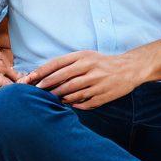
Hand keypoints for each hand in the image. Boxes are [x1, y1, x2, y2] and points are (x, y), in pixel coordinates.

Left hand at [23, 49, 148, 108]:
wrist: (129, 69)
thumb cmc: (102, 62)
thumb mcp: (86, 56)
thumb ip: (68, 63)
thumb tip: (45, 74)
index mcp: (84, 57)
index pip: (58, 63)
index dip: (43, 72)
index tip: (31, 78)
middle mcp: (90, 68)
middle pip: (63, 78)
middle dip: (48, 85)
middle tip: (37, 91)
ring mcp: (97, 82)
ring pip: (72, 92)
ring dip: (59, 96)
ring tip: (51, 98)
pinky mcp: (103, 95)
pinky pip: (85, 102)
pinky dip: (74, 104)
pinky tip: (68, 104)